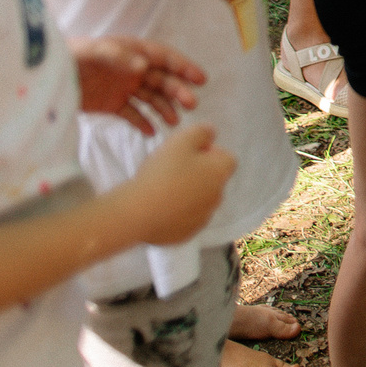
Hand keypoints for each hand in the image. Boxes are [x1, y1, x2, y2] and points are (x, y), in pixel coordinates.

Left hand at [73, 36, 204, 136]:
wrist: (45, 78)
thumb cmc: (69, 57)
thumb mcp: (91, 51)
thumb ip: (117, 56)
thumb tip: (143, 65)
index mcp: (131, 51)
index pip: (163, 58)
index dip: (183, 66)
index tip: (200, 78)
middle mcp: (131, 69)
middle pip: (161, 80)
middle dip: (178, 91)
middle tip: (191, 104)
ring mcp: (122, 87)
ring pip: (151, 98)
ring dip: (165, 108)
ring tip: (174, 122)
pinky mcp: (111, 105)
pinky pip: (132, 114)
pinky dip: (142, 122)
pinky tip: (152, 132)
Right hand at [118, 122, 233, 246]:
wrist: (138, 212)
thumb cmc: (163, 172)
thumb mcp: (182, 140)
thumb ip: (202, 131)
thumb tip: (211, 134)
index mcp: (220, 174)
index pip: (227, 158)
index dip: (210, 152)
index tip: (188, 153)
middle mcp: (217, 198)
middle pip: (213, 180)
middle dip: (199, 173)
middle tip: (173, 170)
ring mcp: (202, 219)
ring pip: (201, 200)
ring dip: (189, 194)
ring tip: (164, 189)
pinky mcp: (186, 234)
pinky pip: (187, 219)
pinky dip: (178, 213)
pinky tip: (160, 208)